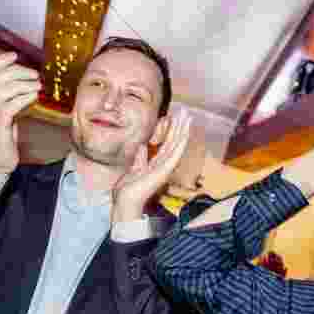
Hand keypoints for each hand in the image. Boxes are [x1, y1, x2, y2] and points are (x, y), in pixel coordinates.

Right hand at [0, 52, 41, 173]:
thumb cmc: (4, 136)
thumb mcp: (7, 113)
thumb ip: (11, 98)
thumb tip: (26, 82)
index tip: (15, 55)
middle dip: (16, 72)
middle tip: (34, 74)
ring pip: (0, 91)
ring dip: (22, 84)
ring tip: (37, 85)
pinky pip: (7, 108)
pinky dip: (22, 99)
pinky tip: (34, 97)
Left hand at [112, 108, 192, 222]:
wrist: (126, 201)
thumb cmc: (129, 189)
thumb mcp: (135, 168)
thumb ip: (140, 157)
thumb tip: (143, 146)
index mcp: (157, 164)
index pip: (167, 144)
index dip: (172, 130)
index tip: (175, 117)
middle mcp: (164, 165)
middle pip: (175, 142)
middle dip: (180, 126)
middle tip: (185, 112)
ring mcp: (165, 168)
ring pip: (177, 145)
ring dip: (183, 130)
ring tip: (188, 117)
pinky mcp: (164, 171)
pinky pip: (175, 155)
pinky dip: (181, 144)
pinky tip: (185, 133)